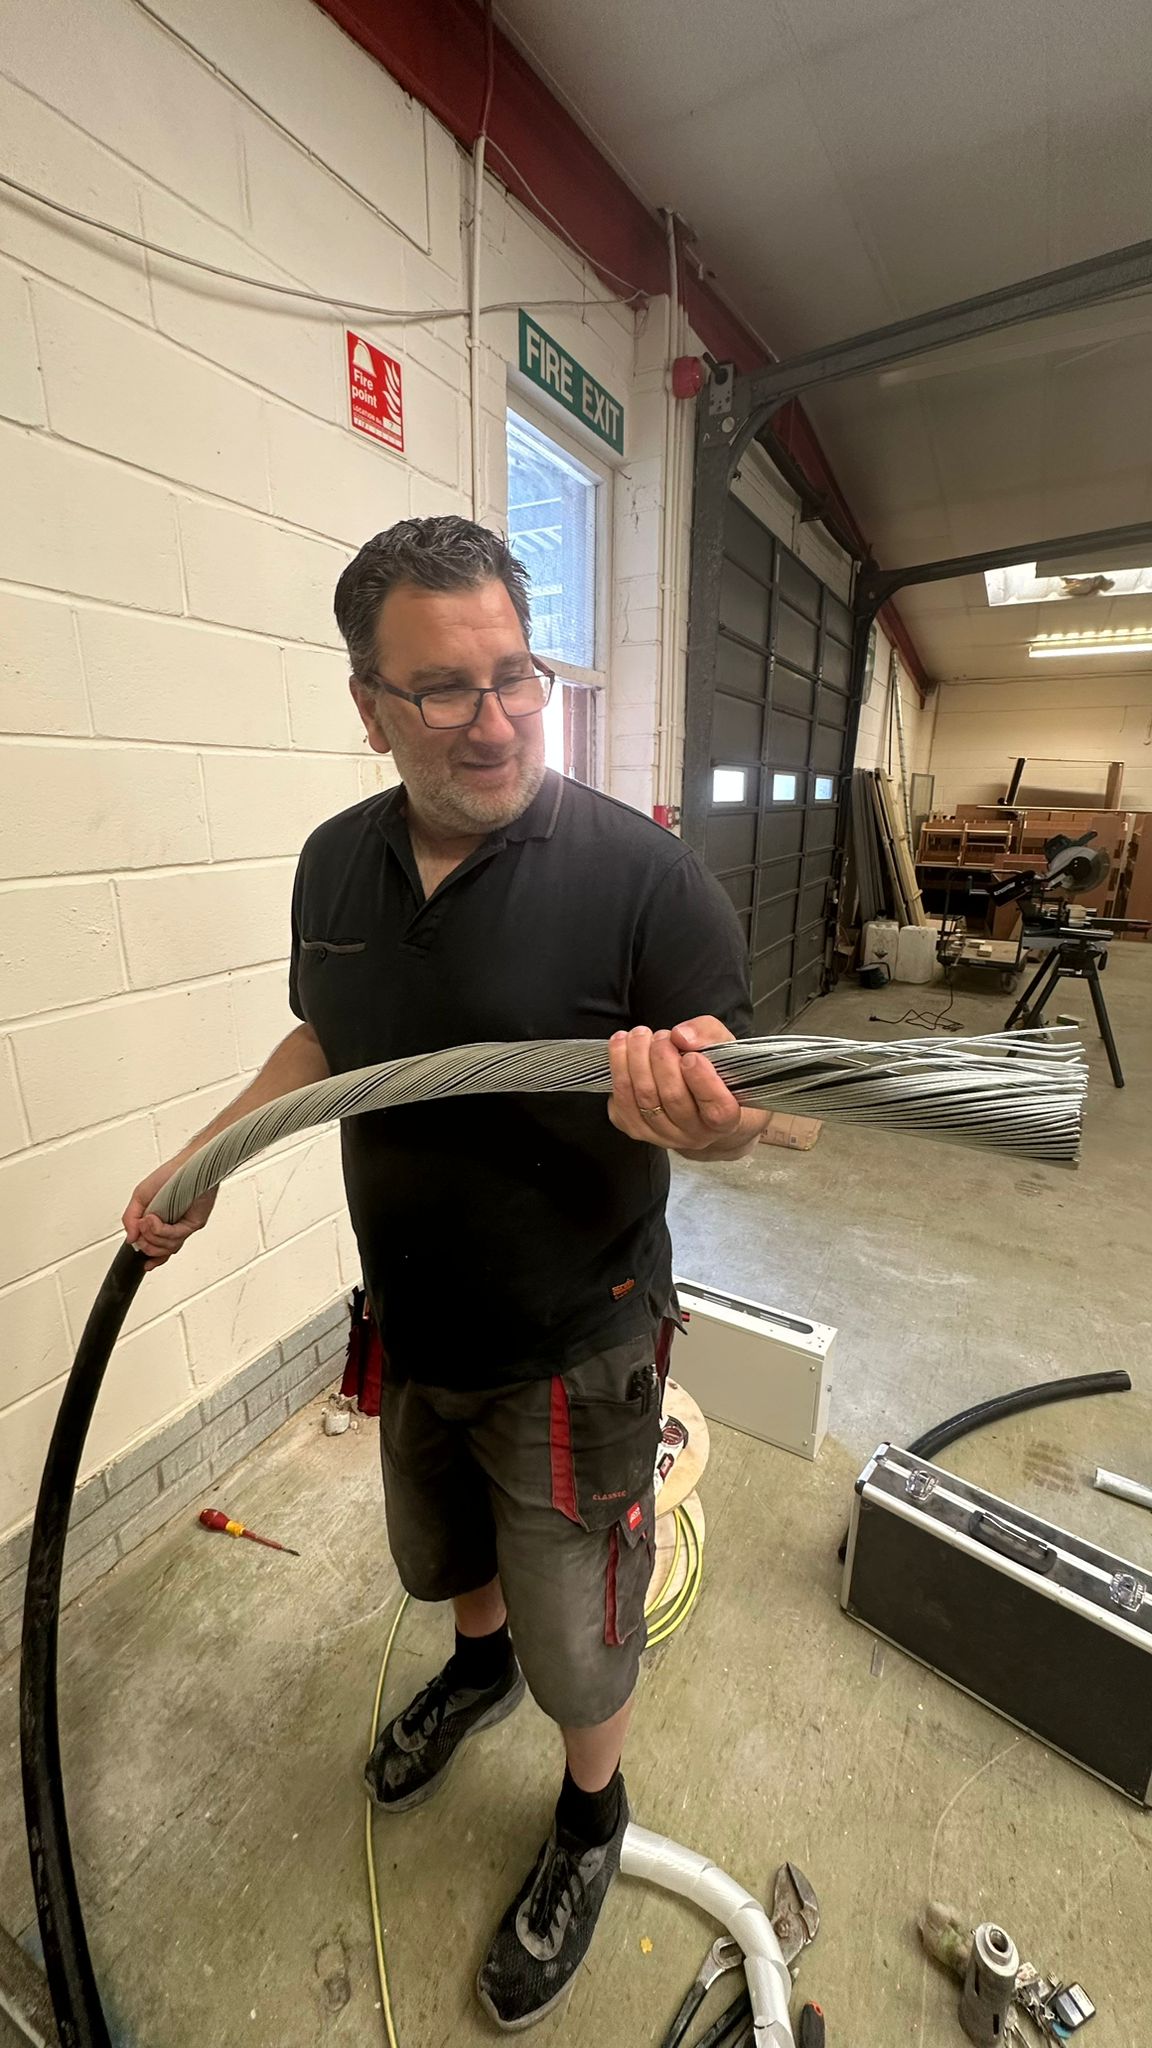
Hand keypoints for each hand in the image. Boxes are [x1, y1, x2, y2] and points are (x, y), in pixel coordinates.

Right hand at [122, 1158, 218, 1270]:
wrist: (188, 1165)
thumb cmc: (169, 1176)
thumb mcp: (140, 1197)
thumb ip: (130, 1218)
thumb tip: (130, 1239)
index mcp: (161, 1222)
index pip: (157, 1247)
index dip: (151, 1257)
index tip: (145, 1264)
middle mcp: (173, 1227)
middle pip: (159, 1251)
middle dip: (146, 1243)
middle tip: (140, 1228)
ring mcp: (183, 1226)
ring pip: (167, 1246)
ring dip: (152, 1235)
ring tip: (147, 1220)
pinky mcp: (193, 1223)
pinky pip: (176, 1236)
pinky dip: (161, 1231)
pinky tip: (153, 1220)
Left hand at [607, 1017, 763, 1155]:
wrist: (697, 1099)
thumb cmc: (714, 1071)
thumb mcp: (723, 1046)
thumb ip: (708, 1035)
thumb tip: (681, 1036)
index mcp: (725, 1119)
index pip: (716, 1108)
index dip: (702, 1081)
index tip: (691, 1056)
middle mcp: (695, 1134)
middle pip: (673, 1098)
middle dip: (662, 1059)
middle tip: (661, 1036)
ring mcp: (664, 1136)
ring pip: (644, 1099)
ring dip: (635, 1060)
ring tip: (639, 1035)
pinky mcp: (637, 1130)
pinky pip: (621, 1104)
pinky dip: (618, 1071)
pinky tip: (621, 1048)